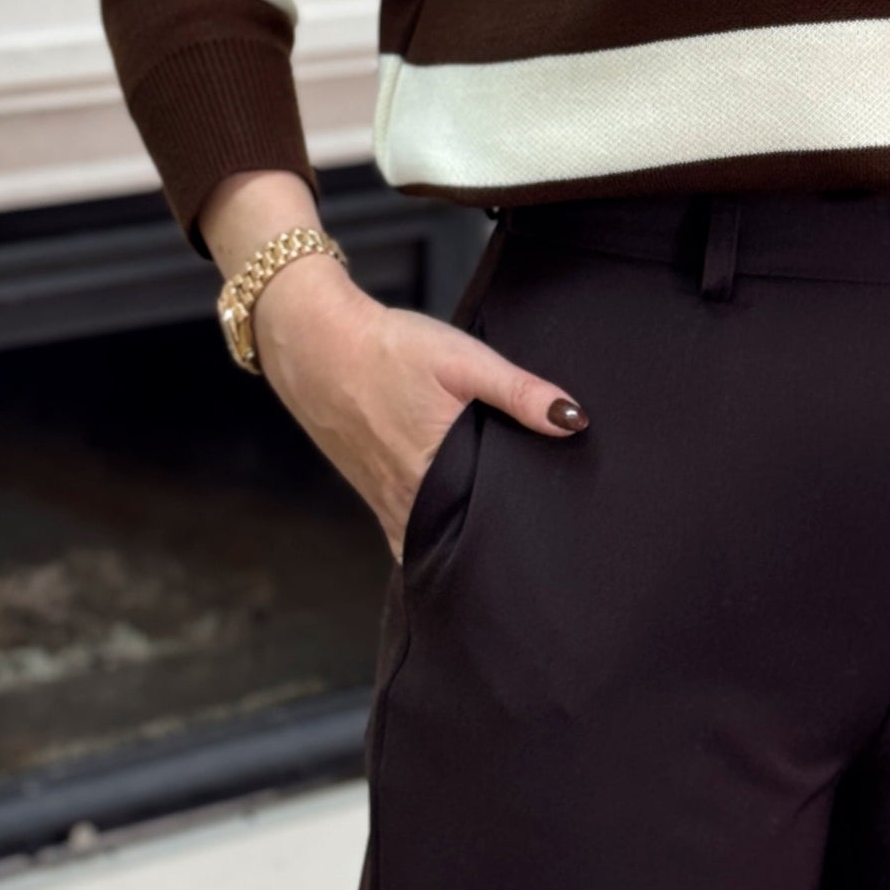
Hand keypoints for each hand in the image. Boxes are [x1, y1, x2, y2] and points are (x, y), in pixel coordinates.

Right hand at [248, 250, 589, 564]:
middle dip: (492, 547)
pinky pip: (404, 531)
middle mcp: (405, 503)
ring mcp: (384, 502)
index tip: (548, 542)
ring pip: (430, 539)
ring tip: (500, 538)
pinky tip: (450, 523)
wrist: (316, 342)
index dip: (516, 537)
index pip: (485, 531)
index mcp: (432, 478)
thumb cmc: (389, 350)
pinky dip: (428, 534)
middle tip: (533, 545)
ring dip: (459, 542)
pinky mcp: (372, 491)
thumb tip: (573, 421)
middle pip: (458, 541)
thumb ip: (519, 392)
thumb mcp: (463, 361)